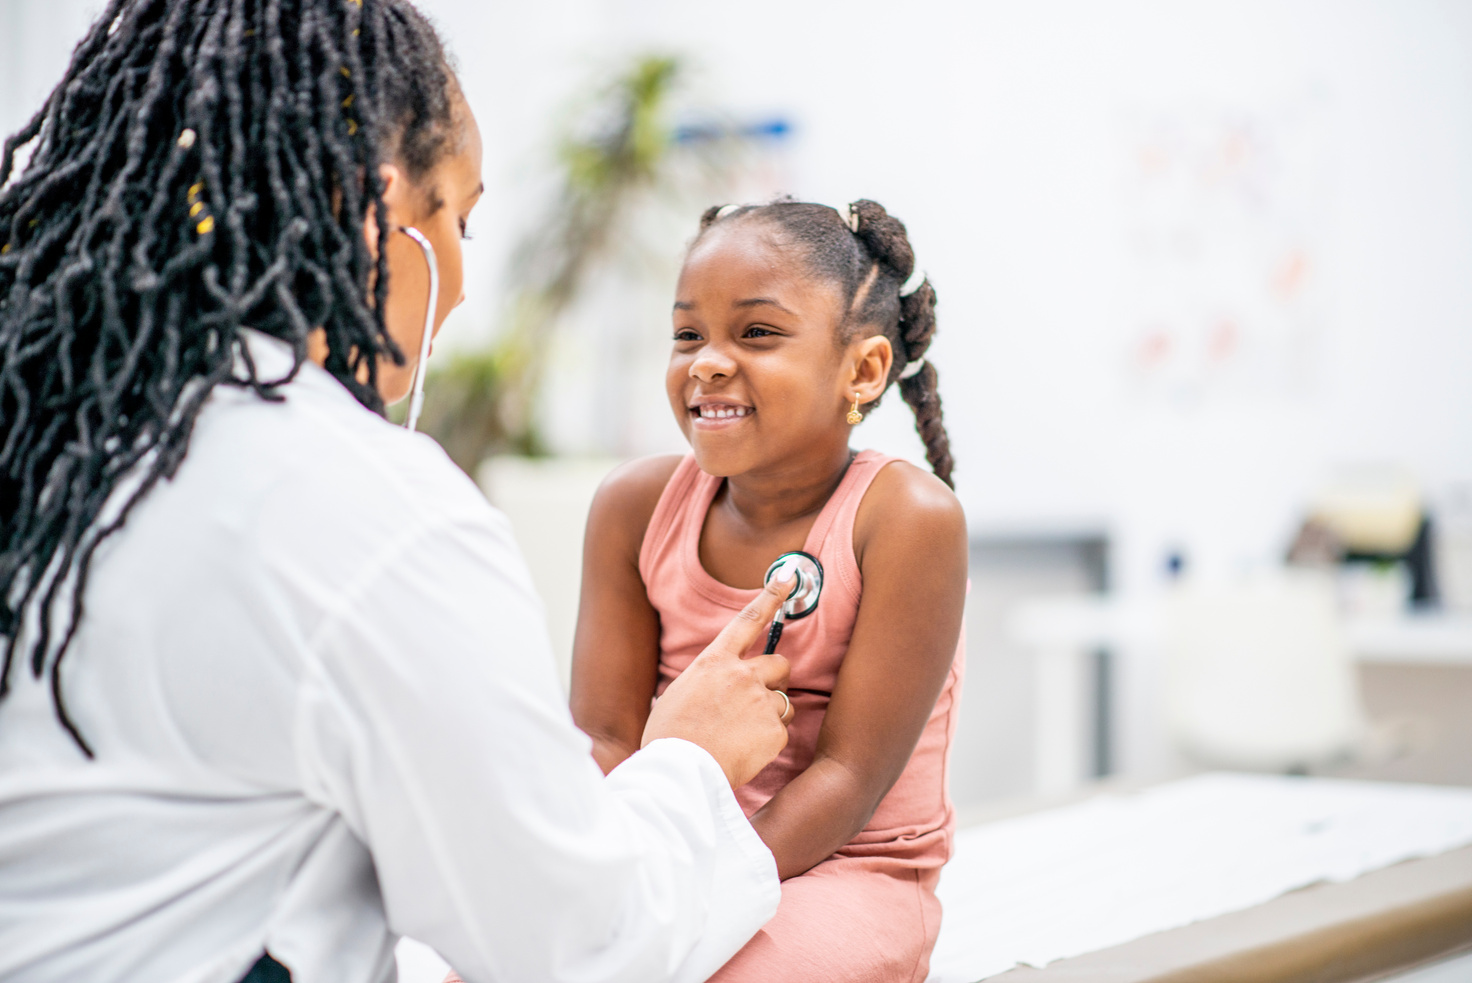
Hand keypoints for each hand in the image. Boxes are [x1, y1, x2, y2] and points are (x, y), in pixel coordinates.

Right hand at [641, 576, 795, 787]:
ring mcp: (760, 701)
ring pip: (783, 701)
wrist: (679, 772)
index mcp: (714, 662)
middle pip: (780, 663)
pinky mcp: (774, 730)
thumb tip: (716, 689)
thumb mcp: (679, 696)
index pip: (747, 621)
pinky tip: (745, 753)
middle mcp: (742, 675)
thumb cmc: (669, 738)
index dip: (771, 596)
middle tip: (760, 698)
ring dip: (770, 715)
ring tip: (742, 736)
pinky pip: (781, 732)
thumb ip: (706, 684)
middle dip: (777, 678)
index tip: (789, 576)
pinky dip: (768, 743)